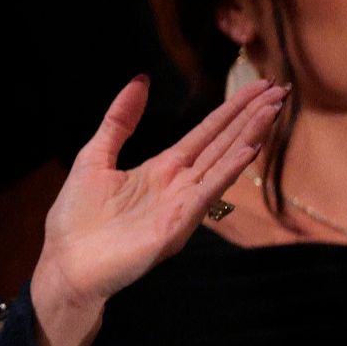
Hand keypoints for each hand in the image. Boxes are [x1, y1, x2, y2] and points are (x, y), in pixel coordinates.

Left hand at [29, 76, 286, 345]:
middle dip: (249, 117)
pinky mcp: (177, 224)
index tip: (257, 87)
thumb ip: (119, 121)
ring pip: (221, 163)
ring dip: (248, 136)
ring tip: (272, 110)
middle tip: (279, 89)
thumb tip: (139, 80)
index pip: (205, 134)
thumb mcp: (95, 157)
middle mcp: (179, 185)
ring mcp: (182, 205)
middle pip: (221, 144)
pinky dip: (228, 170)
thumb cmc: (77, 218)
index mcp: (161, 170)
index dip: (231, 111)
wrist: (67, 265)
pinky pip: (206, 192)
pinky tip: (249, 149)